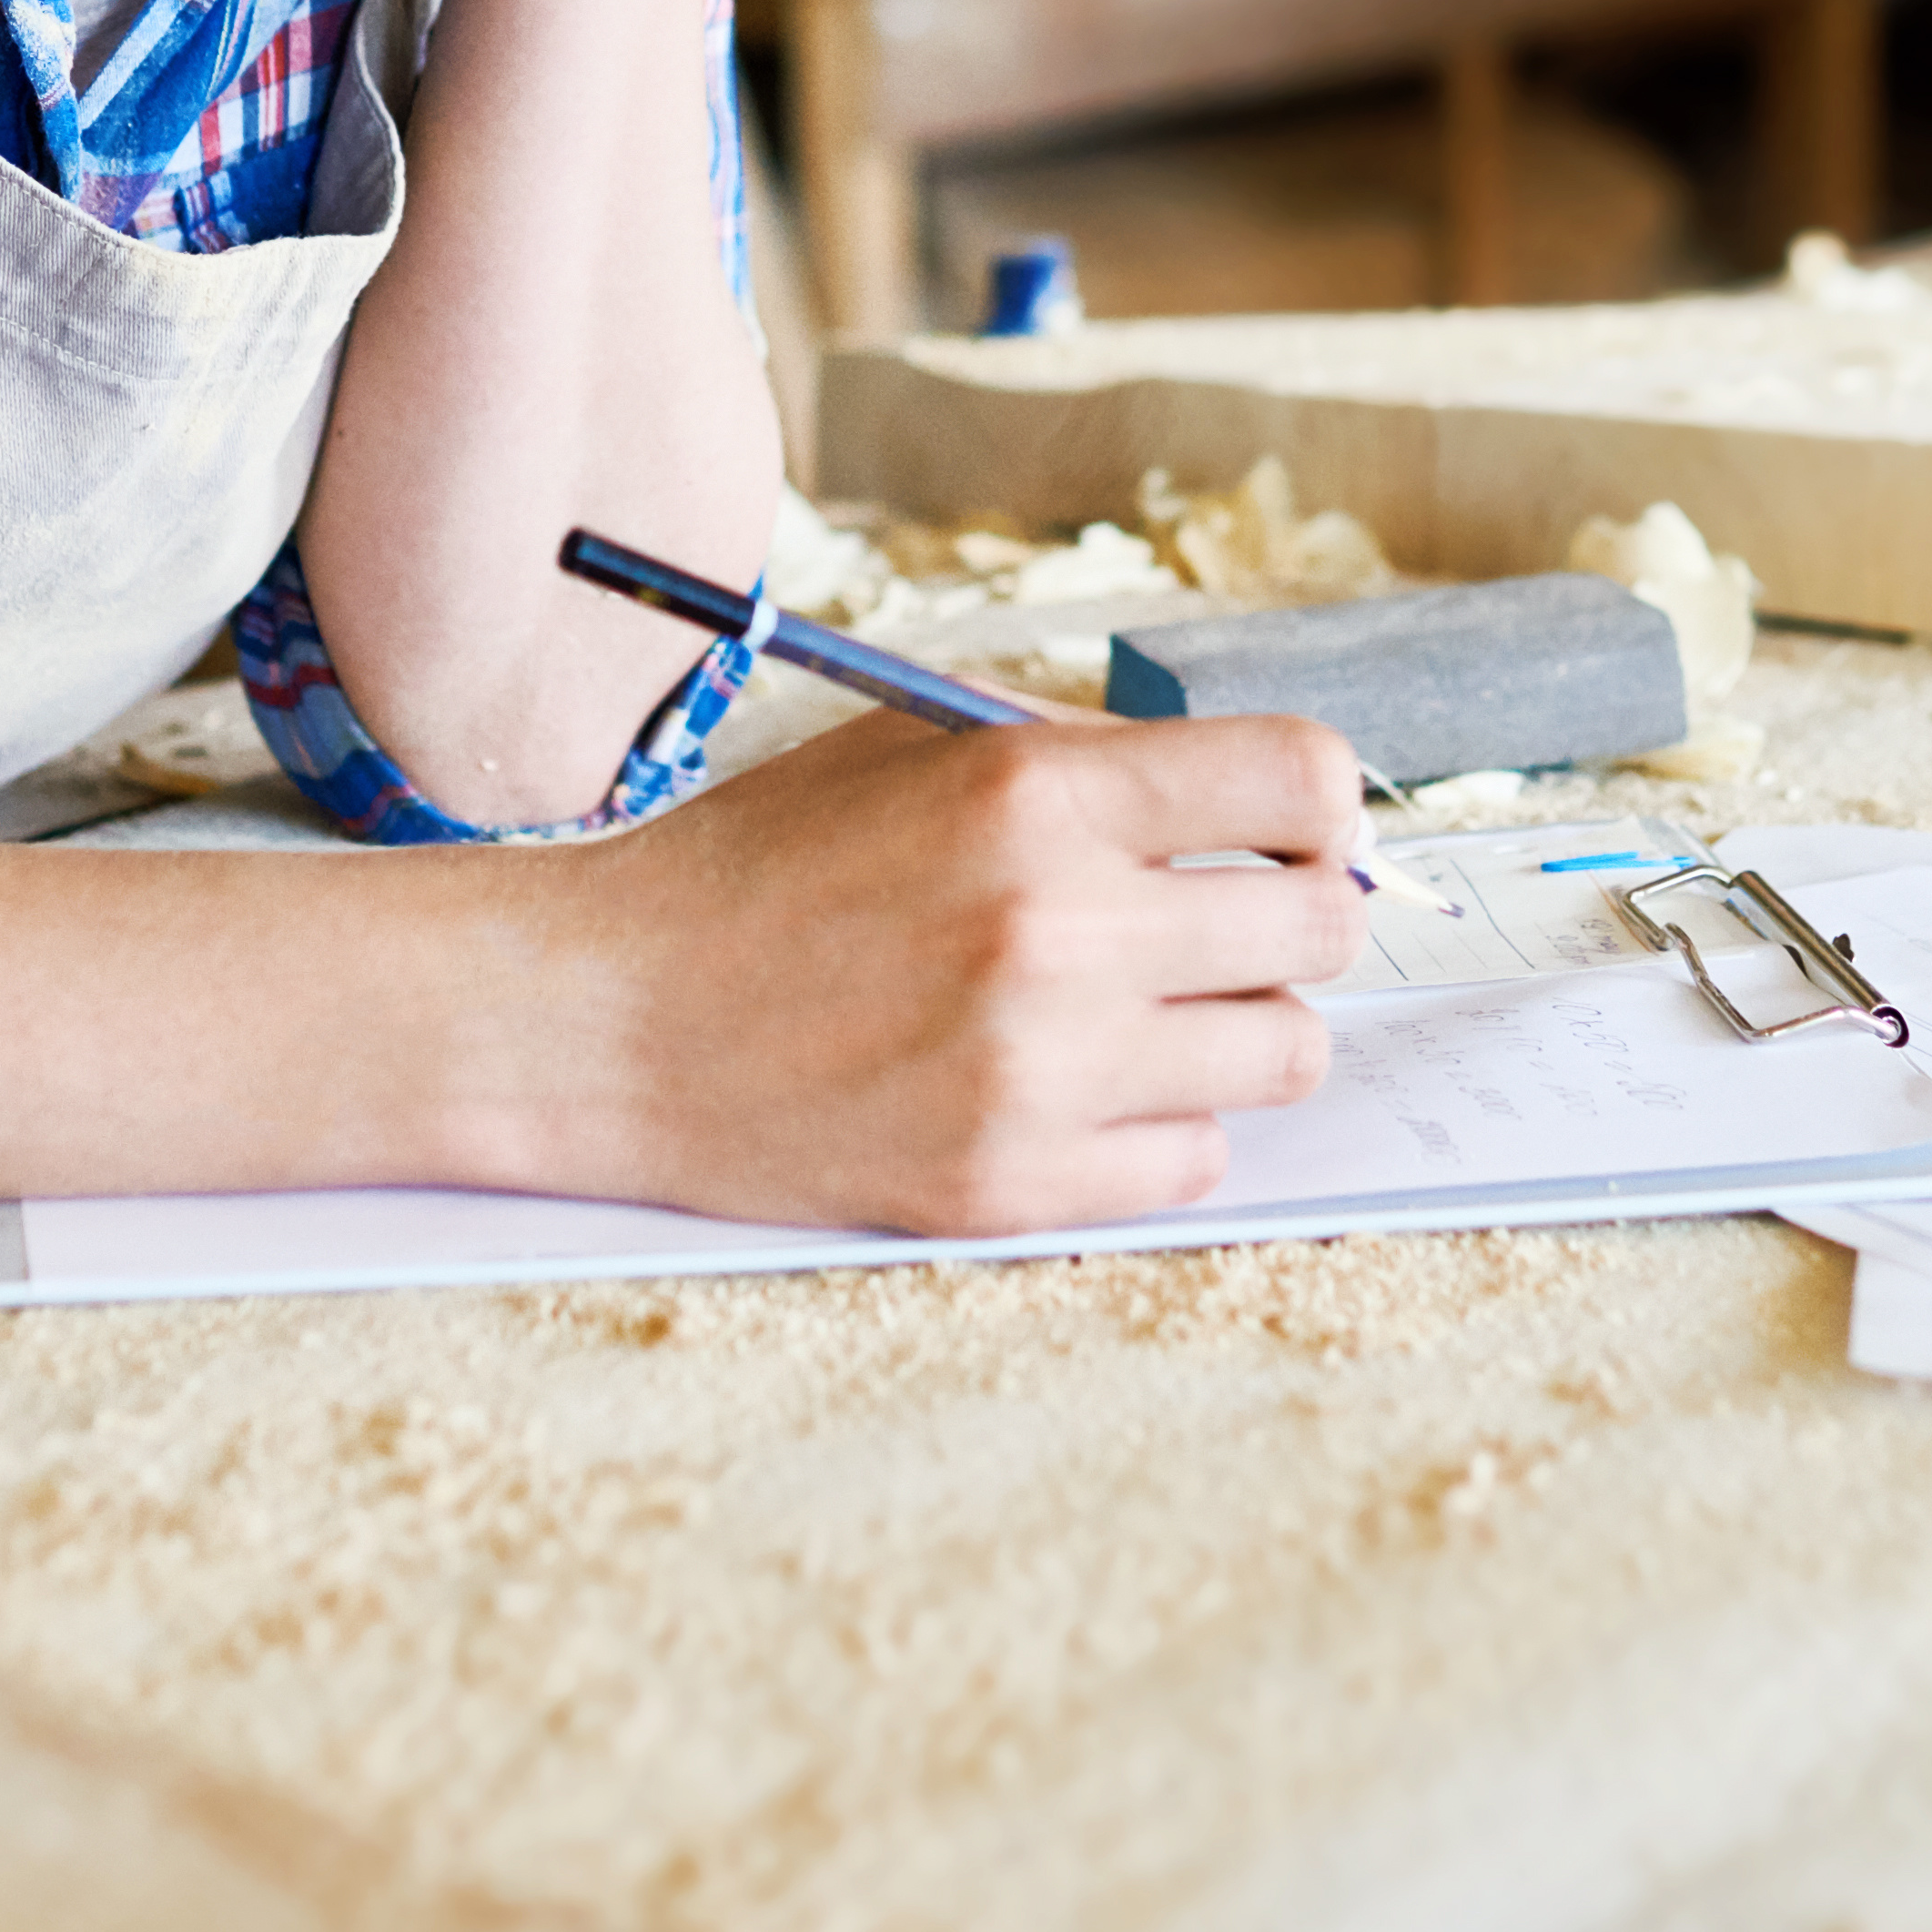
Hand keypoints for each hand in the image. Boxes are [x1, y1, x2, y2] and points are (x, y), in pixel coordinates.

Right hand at [531, 709, 1364, 1238]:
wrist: (610, 1021)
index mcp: (1034, 793)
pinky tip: (1084, 1090)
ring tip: (1154, 1014)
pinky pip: (1197, 1161)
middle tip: (1226, 929)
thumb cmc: (761, 868)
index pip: (1302, 780)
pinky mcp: (1011, 1184)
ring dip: (1239, 1029)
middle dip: (1291, 920)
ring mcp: (1039, 1070)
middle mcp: (1056, 927)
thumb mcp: (914, 746)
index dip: (1321, 806)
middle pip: (1321, 930)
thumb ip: (1082, 755)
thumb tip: (1255, 798)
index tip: (1292, 833)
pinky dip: (1161, 1126)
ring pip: (1284, 1054)